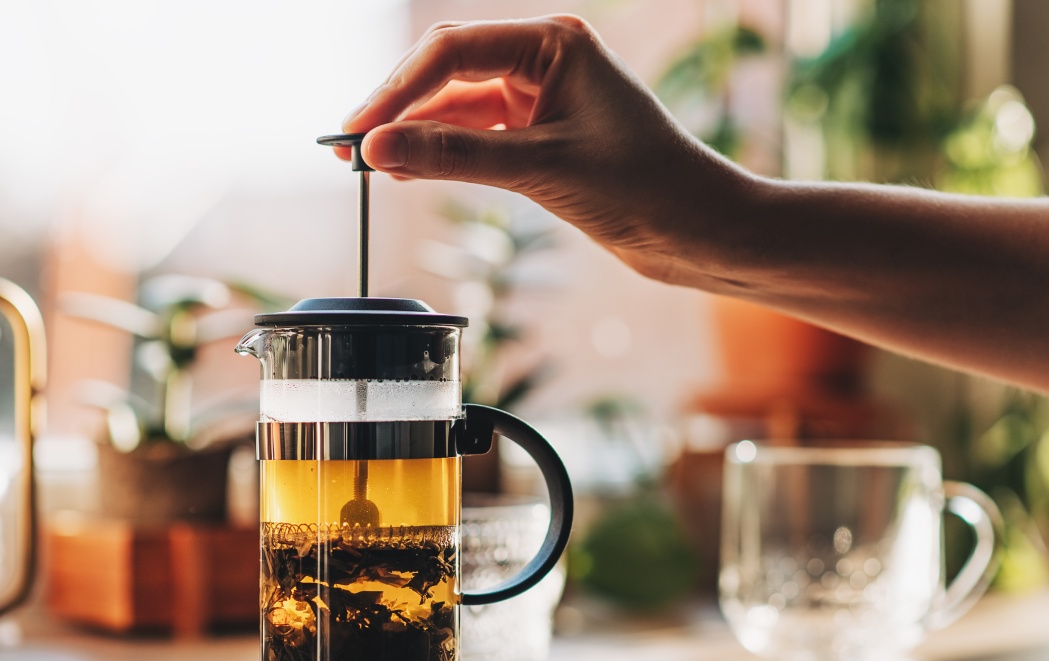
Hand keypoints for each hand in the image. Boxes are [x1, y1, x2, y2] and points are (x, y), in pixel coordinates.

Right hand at [340, 15, 755, 284]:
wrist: (700, 230)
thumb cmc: (644, 188)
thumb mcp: (541, 170)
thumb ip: (456, 157)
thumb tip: (378, 149)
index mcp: (554, 43)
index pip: (452, 52)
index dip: (397, 91)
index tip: (357, 131)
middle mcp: (547, 61)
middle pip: (449, 75)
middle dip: (399, 111)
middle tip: (348, 150)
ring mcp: (545, 98)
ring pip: (461, 109)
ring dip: (418, 135)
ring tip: (368, 166)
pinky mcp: (546, 137)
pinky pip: (480, 137)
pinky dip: (446, 154)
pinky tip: (409, 171)